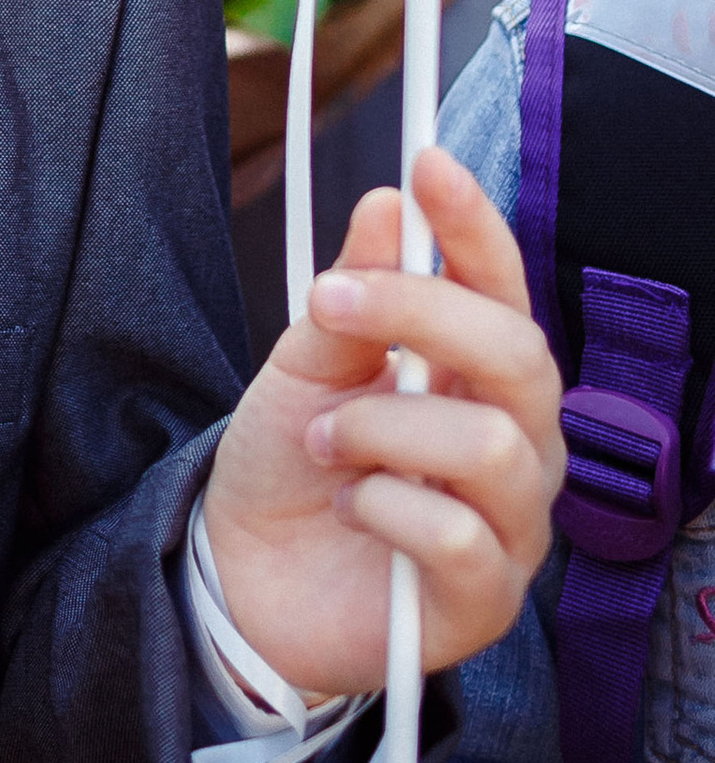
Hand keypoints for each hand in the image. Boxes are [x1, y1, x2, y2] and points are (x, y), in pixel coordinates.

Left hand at [202, 147, 564, 700]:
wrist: (242, 576)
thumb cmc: (292, 463)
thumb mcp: (303, 366)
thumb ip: (351, 295)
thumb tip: (389, 205)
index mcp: (478, 374)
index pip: (503, 289)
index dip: (475, 226)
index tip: (427, 162)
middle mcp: (517, 441)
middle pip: (519, 354)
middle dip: (418, 312)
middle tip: (325, 303)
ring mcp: (511, 524)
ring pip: (492, 446)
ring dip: (384, 426)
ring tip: (323, 440)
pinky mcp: (486, 600)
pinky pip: (461, 538)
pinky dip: (385, 508)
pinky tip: (349, 508)